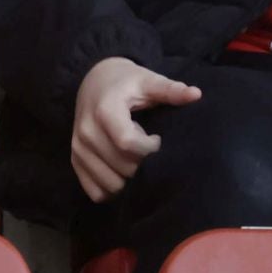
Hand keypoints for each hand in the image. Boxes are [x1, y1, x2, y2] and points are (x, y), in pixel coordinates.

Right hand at [71, 57, 201, 202]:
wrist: (94, 82)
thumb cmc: (127, 82)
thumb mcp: (149, 81)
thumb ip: (170, 90)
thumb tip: (196, 94)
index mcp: (105, 111)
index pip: (127, 143)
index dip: (149, 147)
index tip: (157, 139)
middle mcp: (86, 132)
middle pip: (121, 166)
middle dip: (142, 163)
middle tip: (146, 148)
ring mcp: (78, 149)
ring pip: (109, 183)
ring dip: (129, 177)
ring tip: (133, 156)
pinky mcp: (75, 161)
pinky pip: (94, 190)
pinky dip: (112, 188)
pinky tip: (122, 171)